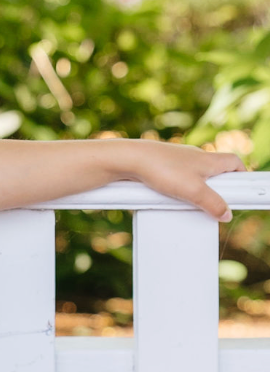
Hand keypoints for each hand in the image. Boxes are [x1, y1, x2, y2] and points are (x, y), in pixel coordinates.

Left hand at [117, 140, 243, 221]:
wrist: (131, 160)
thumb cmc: (163, 169)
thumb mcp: (193, 191)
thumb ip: (212, 203)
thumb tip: (226, 214)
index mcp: (210, 159)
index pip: (234, 162)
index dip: (240, 174)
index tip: (240, 188)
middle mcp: (196, 157)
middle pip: (215, 171)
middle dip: (217, 187)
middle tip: (214, 202)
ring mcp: (179, 161)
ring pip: (195, 176)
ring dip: (195, 190)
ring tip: (191, 203)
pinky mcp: (163, 166)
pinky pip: (176, 179)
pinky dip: (178, 190)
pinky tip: (170, 199)